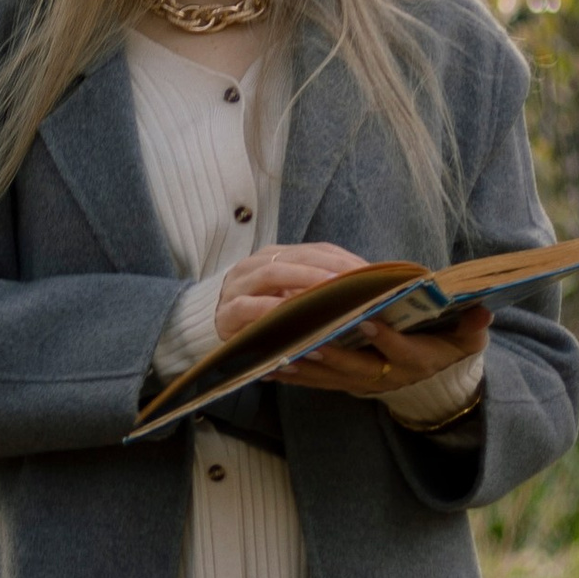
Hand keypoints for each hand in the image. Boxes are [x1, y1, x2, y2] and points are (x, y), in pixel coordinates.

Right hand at [210, 243, 368, 340]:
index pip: (316, 250)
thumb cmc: (259, 313)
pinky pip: (250, 306)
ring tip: (331, 292)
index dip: (343, 259)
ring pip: (273, 273)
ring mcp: (239, 286)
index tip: (371, 273)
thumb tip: (361, 291)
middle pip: (298, 257)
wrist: (208, 327)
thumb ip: (314, 289)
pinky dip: (272, 309)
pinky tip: (293, 315)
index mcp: (274, 256)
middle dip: (329, 267)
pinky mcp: (227, 312)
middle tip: (358, 281)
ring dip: (304, 280)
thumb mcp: (287, 295)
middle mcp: (255, 264)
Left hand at [289, 303, 489, 400]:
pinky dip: (294, 376)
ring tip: (278, 355)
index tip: (369, 321)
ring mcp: (362, 382)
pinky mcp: (344, 385)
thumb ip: (473, 327)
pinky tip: (269, 366)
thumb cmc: (450, 349)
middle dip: (333, 355)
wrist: (435, 381)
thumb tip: (484, 311)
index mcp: (417, 359)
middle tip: (309, 342)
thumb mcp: (468, 339)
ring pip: (330, 377)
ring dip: (305, 367)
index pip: (402, 351)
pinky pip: (316, 383)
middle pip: (357, 367)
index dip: (387, 338)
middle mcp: (386, 375)